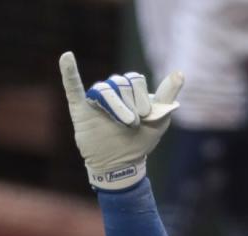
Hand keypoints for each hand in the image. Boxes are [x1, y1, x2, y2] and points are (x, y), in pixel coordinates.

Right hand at [59, 51, 183, 189]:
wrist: (120, 166)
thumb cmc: (139, 143)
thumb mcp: (159, 122)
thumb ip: (166, 99)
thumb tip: (180, 74)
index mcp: (130, 92)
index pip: (135, 79)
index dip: (142, 95)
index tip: (146, 114)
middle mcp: (112, 92)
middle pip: (120, 82)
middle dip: (130, 103)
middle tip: (134, 124)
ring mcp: (96, 100)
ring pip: (104, 89)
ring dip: (116, 107)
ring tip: (125, 124)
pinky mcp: (81, 109)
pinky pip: (72, 87)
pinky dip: (68, 72)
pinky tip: (67, 57)